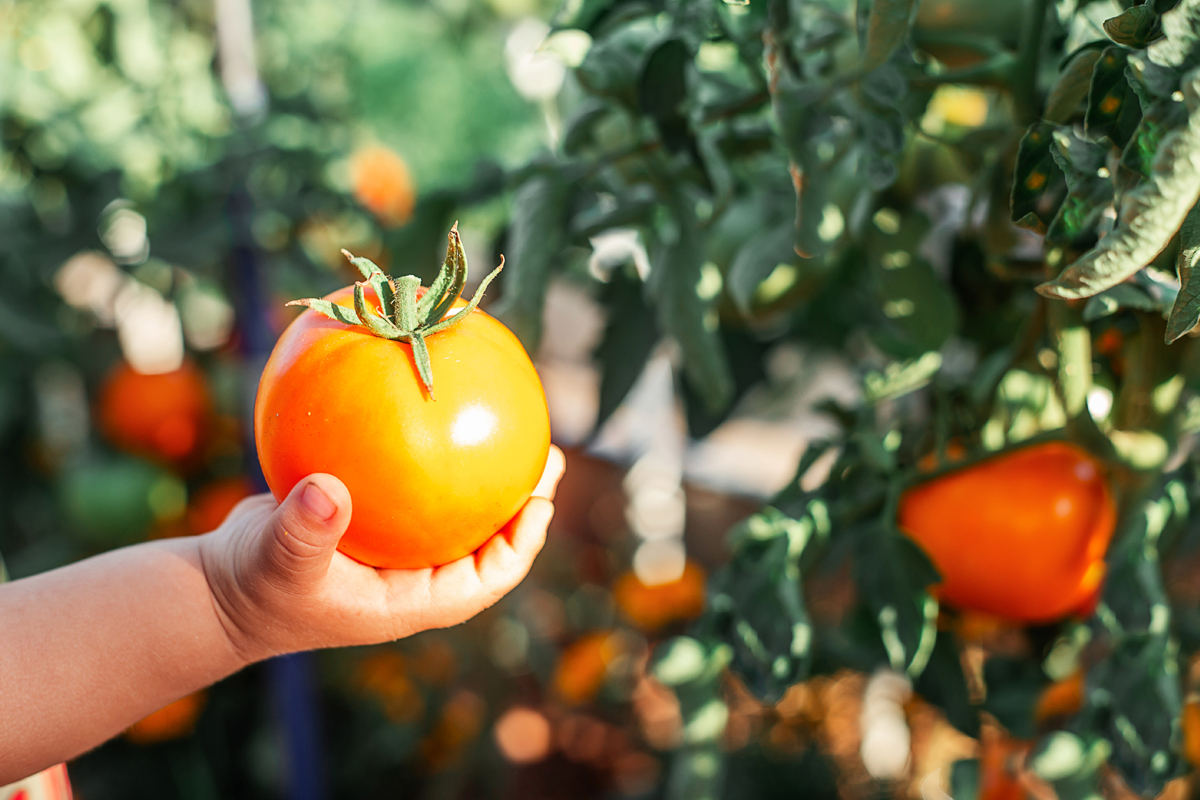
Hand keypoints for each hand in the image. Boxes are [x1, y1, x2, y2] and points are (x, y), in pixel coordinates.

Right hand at [198, 446, 564, 663]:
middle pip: (485, 540)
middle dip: (521, 504)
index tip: (542, 504)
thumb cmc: (253, 587)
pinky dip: (424, 451)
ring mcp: (396, 548)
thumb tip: (329, 490)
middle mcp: (414, 575)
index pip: (485, 580)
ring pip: (454, 509)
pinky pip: (411, 484)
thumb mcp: (276, 562)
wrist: (221, 585)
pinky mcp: (374, 520)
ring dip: (483, 475)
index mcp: (410, 599)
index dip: (521, 546)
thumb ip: (302, 532)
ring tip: (510, 425)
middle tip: (548, 456)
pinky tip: (429, 403)